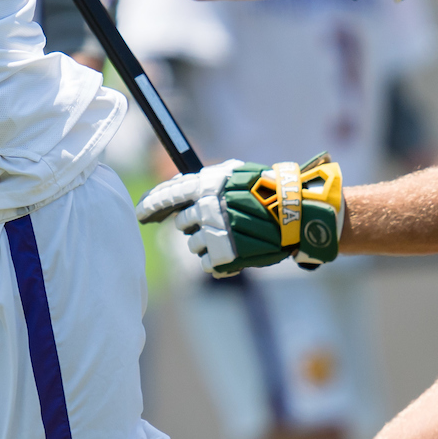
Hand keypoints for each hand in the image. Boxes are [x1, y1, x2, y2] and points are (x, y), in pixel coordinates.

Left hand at [135, 154, 345, 276]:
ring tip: (235, 235)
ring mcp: (213, 233)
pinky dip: (219, 261)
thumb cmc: (267, 191)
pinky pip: (207, 263)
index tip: (140, 215)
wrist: (297, 214)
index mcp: (205, 186)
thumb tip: (175, 187)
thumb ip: (204, 183)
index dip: (150, 206)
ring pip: (194, 245)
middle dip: (196, 225)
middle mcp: (205, 209)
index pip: (165, 196)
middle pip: (182, 224)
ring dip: (209, 243)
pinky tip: (237, 252)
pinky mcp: (222, 256)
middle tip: (218, 223)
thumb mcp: (233, 175)